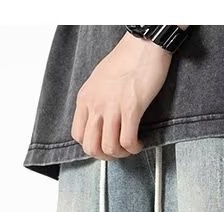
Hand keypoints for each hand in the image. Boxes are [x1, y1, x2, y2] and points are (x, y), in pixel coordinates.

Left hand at [71, 33, 172, 158]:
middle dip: (106, 156)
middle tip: (118, 151)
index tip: (105, 144)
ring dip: (122, 154)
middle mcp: (95, 104)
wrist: (144, 44)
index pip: (78, 135)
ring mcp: (112, 106)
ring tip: (131, 147)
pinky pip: (127, 141)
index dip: (93, 146)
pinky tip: (139, 143)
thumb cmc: (127, 59)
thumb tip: (101, 121)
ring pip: (109, 148)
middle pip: (91, 147)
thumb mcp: (100, 81)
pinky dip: (134, 148)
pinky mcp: (131, 108)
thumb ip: (96, 101)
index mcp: (85, 98)